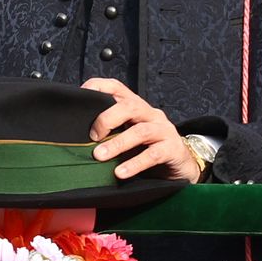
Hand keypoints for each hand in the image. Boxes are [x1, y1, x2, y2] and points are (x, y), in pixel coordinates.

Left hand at [85, 77, 200, 182]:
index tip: (81, 96)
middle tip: (93, 137)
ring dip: (117, 144)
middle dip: (107, 119)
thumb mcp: (128, 136)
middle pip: (129, 107)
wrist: (181, 165)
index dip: (99, 87)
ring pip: (140, 131)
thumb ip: (111, 132)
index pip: (117, 88)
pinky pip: (152, 155)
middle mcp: (150, 115)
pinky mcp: (172, 149)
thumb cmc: (150, 149)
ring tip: (100, 156)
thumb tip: (80, 139)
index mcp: (137, 108)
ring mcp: (163, 130)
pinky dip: (134, 164)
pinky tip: (120, 172)